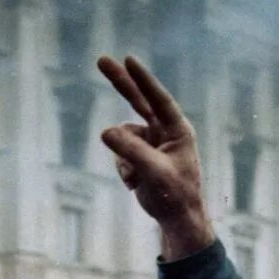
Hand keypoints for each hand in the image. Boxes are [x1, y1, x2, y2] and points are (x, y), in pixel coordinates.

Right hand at [97, 56, 214, 259]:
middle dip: (120, 82)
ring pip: (122, 138)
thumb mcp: (153, 172)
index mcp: (178, 130)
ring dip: (123, 159)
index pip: (158, 99)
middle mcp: (164, 131)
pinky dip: (123, 170)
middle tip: (101, 59)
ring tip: (138, 179)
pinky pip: (119, 154)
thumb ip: (130, 151)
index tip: (128, 59)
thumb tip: (105, 131)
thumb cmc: (175, 195)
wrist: (177, 219)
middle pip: (138, 101)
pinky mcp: (140, 154)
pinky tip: (136, 184)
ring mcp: (151, 142)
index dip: (143, 79)